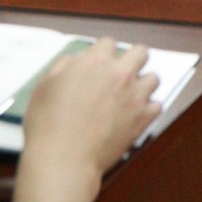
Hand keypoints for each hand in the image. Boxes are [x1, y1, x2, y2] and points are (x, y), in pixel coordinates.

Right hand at [15, 40, 160, 201]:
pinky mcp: (144, 117)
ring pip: (153, 78)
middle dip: (131, 60)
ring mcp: (135, 95)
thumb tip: (78, 60)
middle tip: (120, 75)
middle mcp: (120, 74)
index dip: (102, 53)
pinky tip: (134, 115)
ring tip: (128, 96)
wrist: (63, 159)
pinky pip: (156, 105)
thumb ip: (64, 66)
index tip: (99, 63)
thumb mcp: (45, 86)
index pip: (109, 42)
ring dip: (142, 84)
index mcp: (95, 62)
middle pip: (140, 52)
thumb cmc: (48, 125)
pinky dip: (147, 110)